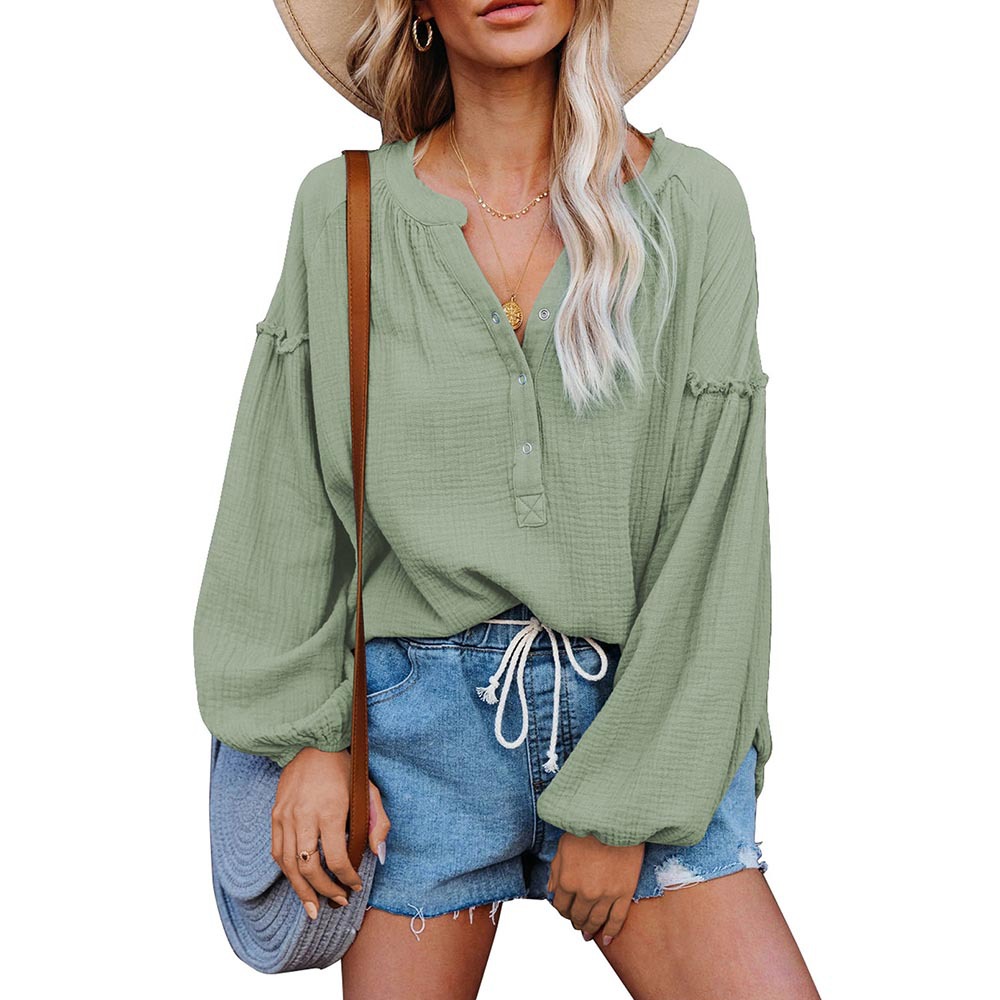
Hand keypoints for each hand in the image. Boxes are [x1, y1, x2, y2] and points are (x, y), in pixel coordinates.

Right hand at [271, 747, 391, 919]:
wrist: (312, 743)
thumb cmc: (345, 768)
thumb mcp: (369, 790)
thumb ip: (377, 823)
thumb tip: (378, 855)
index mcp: (330, 811)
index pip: (336, 858)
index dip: (347, 878)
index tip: (354, 886)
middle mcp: (304, 816)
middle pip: (310, 868)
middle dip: (324, 891)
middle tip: (337, 901)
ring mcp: (286, 817)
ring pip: (289, 865)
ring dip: (301, 891)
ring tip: (313, 907)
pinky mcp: (275, 815)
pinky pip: (277, 852)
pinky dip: (287, 871)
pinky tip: (298, 882)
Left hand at [546, 832, 643, 944]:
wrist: (615, 820)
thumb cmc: (587, 828)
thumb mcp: (563, 846)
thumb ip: (555, 869)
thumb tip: (551, 890)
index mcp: (567, 880)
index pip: (560, 906)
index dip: (562, 909)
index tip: (565, 909)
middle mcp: (585, 892)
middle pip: (577, 916)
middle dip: (575, 920)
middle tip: (577, 921)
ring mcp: (606, 895)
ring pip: (595, 921)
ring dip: (590, 928)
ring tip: (588, 932)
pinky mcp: (624, 893)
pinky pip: (617, 920)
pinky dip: (611, 932)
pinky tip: (607, 939)